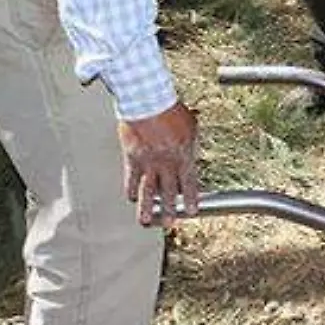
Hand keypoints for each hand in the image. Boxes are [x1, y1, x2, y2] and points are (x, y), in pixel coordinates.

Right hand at [119, 101, 199, 227]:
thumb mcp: (190, 124)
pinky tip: (131, 198)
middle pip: (169, 193)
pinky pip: (131, 180)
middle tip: (171, 224)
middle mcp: (166, 163)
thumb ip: (192, 141)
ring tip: (146, 222)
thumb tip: (193, 147)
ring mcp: (148, 163)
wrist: (147, 100)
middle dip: (170, 211)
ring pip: (148, 192)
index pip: (189, 184)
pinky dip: (131, 190)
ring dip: (147, 209)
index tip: (192, 211)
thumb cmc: (170, 109)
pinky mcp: (132, 159)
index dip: (191, 200)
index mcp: (183, 155)